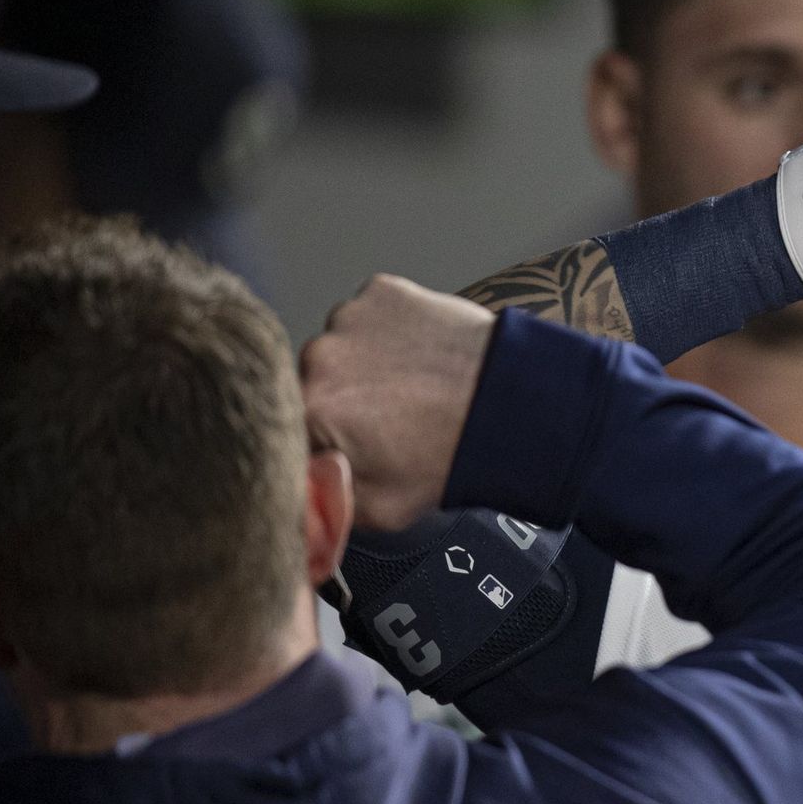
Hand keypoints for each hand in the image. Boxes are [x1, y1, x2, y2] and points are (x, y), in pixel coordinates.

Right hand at [300, 274, 495, 533]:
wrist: (513, 406)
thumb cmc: (455, 454)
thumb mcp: (381, 511)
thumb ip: (323, 503)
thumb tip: (297, 495)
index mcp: (310, 409)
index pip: (288, 424)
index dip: (318, 437)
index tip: (343, 444)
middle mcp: (320, 356)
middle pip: (313, 380)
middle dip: (342, 400)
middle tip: (388, 419)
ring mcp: (351, 318)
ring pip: (343, 345)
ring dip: (366, 363)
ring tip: (411, 388)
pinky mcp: (382, 292)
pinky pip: (373, 314)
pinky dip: (391, 331)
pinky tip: (420, 358)